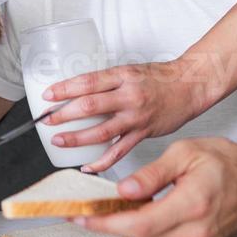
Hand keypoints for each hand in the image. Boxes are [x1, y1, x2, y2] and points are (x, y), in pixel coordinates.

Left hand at [42, 60, 209, 173]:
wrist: (190, 85)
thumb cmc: (160, 77)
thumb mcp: (130, 71)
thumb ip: (108, 82)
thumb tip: (80, 93)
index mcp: (122, 76)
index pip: (88, 82)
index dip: (65, 89)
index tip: (48, 95)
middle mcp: (128, 96)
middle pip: (90, 105)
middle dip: (64, 115)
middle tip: (46, 120)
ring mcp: (136, 117)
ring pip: (101, 131)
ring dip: (77, 138)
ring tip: (59, 140)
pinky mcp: (143, 133)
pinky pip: (119, 151)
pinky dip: (102, 162)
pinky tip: (88, 166)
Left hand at [76, 138, 236, 236]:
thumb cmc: (227, 165)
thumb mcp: (186, 154)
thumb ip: (152, 174)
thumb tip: (124, 190)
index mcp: (191, 205)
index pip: (139, 222)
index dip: (105, 222)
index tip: (81, 217)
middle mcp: (194, 232)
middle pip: (138, 234)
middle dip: (109, 221)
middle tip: (87, 208)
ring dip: (126, 225)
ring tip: (110, 208)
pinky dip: (144, 229)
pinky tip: (137, 214)